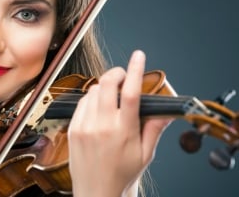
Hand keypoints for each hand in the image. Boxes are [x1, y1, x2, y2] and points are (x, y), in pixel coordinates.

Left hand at [68, 50, 170, 196]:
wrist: (97, 193)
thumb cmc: (122, 175)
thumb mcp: (145, 154)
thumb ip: (155, 128)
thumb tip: (165, 110)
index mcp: (124, 131)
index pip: (130, 92)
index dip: (135, 70)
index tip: (138, 56)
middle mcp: (102, 126)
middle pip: (107, 83)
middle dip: (117, 72)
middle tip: (124, 75)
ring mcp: (85, 126)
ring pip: (93, 90)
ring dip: (105, 86)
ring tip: (112, 95)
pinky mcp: (73, 129)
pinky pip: (81, 102)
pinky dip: (91, 98)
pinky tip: (99, 106)